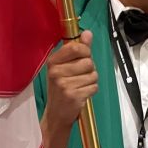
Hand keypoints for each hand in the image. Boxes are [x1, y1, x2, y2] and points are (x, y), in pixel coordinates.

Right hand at [41, 31, 97, 147]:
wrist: (56, 114)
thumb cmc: (61, 88)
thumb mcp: (64, 67)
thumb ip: (78, 49)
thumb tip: (88, 33)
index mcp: (53, 61)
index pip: (77, 47)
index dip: (85, 51)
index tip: (82, 57)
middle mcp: (56, 72)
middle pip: (88, 61)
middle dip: (89, 69)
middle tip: (79, 77)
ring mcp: (64, 84)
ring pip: (93, 75)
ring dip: (91, 81)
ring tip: (80, 86)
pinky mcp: (73, 96)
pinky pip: (94, 86)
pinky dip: (91, 90)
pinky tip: (82, 94)